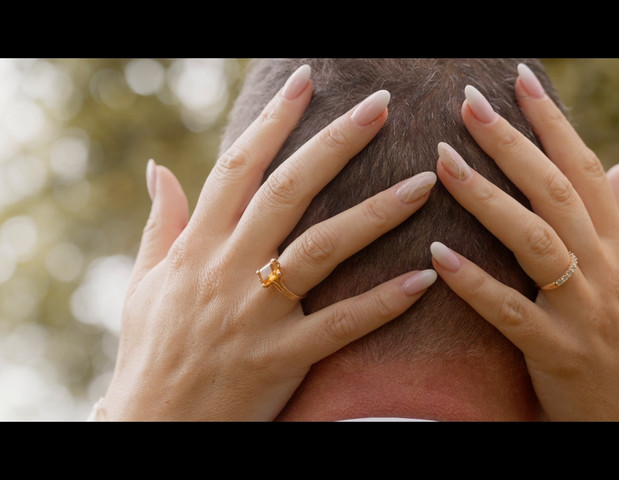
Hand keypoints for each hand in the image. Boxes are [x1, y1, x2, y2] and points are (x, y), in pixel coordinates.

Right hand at [98, 66, 437, 420]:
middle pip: (288, 191)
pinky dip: (383, 302)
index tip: (305, 81)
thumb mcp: (145, 284)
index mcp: (197, 247)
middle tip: (382, 104)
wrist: (152, 429)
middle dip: (336, 143)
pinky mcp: (282, 359)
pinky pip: (341, 325)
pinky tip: (425, 277)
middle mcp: (226, 270)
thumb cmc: (151, 354)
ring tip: (427, 180)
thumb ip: (161, 224)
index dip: (274, 120)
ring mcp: (256, 315)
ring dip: (377, 211)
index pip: (239, 167)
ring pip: (323, 249)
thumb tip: (161, 170)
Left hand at [429, 65, 618, 420]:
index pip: (584, 169)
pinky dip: (475, 283)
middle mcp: (608, 269)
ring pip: (534, 241)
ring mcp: (585, 312)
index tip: (520, 79)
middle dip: (510, 144)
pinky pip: (512, 313)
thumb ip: (618, 219)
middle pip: (555, 193)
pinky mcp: (558, 352)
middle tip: (468, 103)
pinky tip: (437, 257)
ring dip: (485, 198)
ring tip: (442, 163)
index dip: (552, 122)